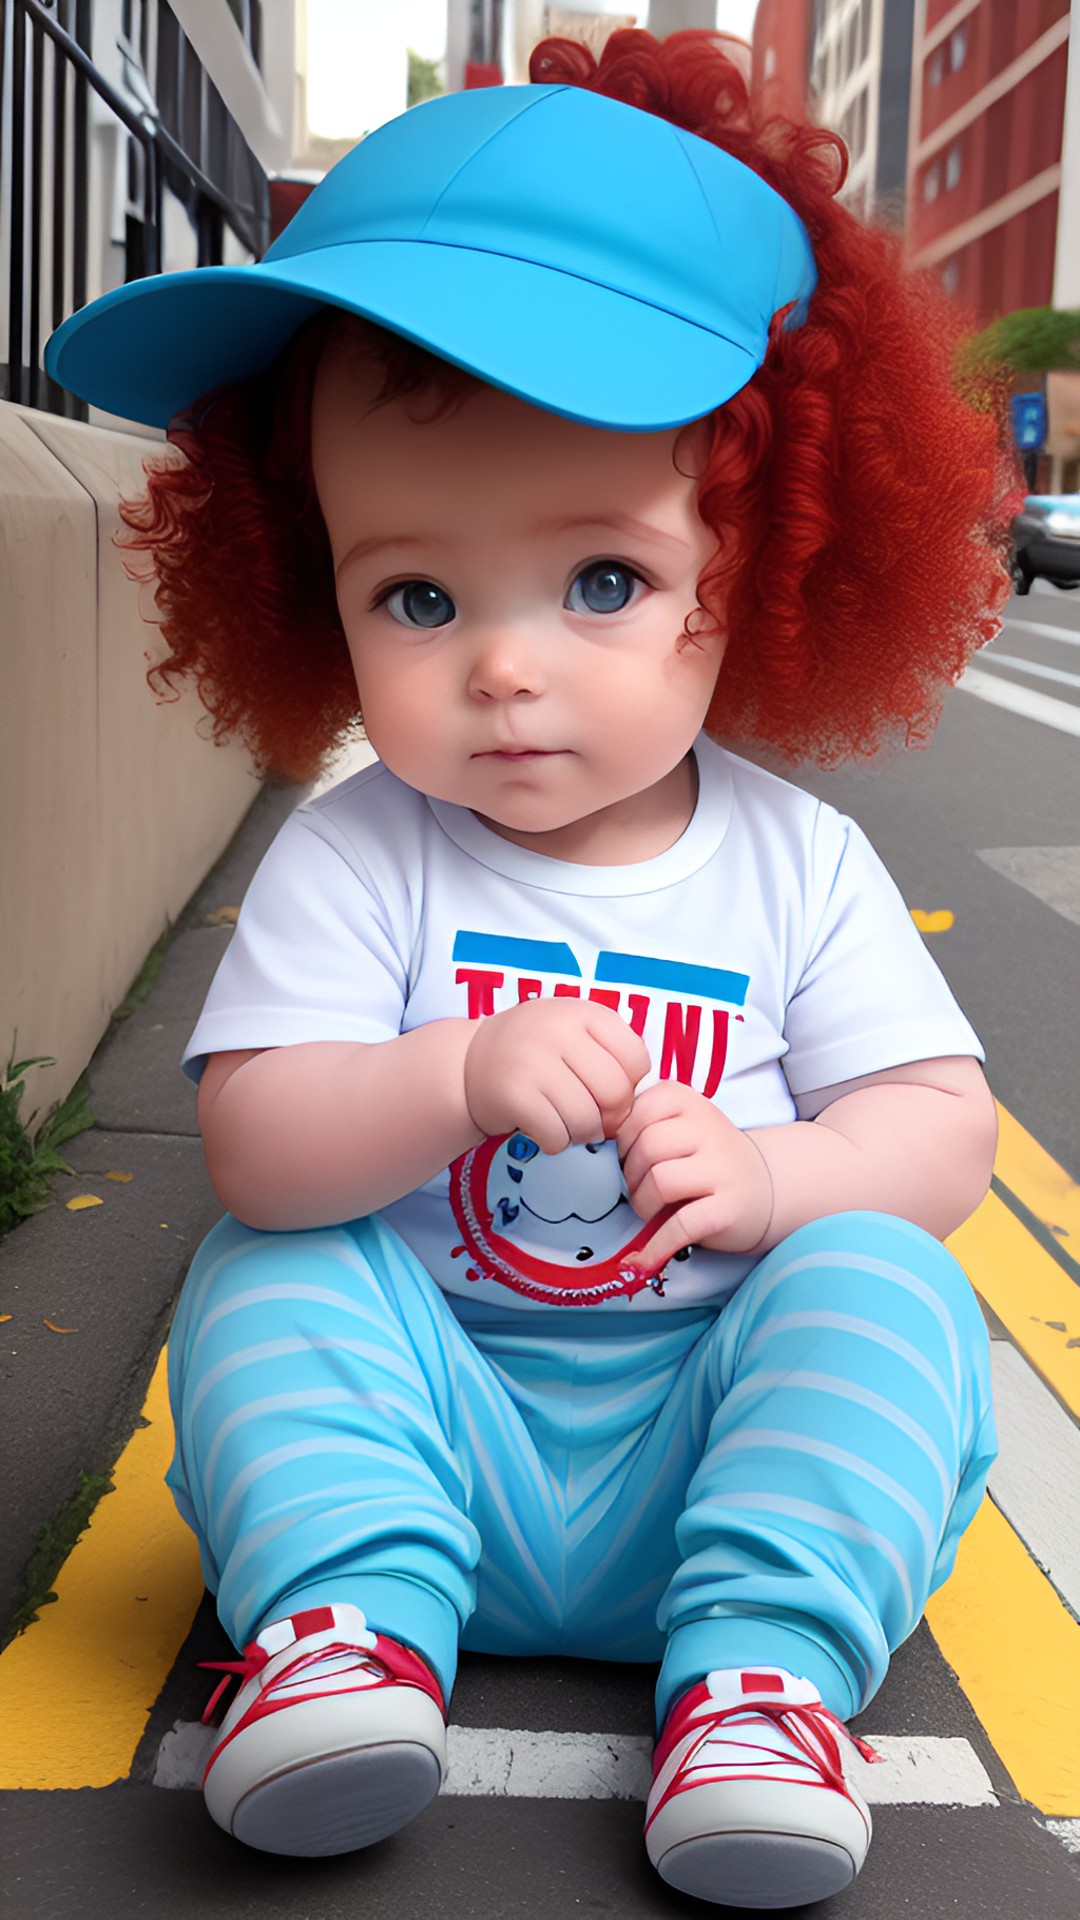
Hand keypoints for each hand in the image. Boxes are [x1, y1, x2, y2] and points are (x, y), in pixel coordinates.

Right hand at [463, 998, 649, 1154]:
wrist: (470, 1061)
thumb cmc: (535, 1053)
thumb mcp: (574, 1033)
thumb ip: (610, 1055)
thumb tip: (633, 1106)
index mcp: (582, 1012)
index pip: (637, 1060)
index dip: (630, 1086)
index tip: (609, 1091)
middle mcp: (557, 1030)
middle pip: (615, 1094)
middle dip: (610, 1117)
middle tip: (593, 1117)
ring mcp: (532, 1061)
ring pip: (587, 1120)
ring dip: (581, 1133)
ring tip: (566, 1122)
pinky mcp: (513, 1094)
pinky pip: (556, 1136)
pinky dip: (555, 1142)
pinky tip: (544, 1128)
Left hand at [616, 1080, 773, 1270]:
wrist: (764, 1189)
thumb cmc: (707, 1160)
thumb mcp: (680, 1126)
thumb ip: (642, 1126)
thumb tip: (597, 1144)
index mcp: (691, 1101)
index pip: (639, 1109)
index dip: (625, 1138)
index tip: (631, 1155)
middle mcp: (710, 1128)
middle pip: (647, 1146)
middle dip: (631, 1175)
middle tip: (640, 1188)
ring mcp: (723, 1168)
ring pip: (659, 1180)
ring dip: (643, 1204)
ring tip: (652, 1211)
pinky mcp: (728, 1208)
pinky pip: (680, 1225)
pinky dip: (656, 1245)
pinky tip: (645, 1256)